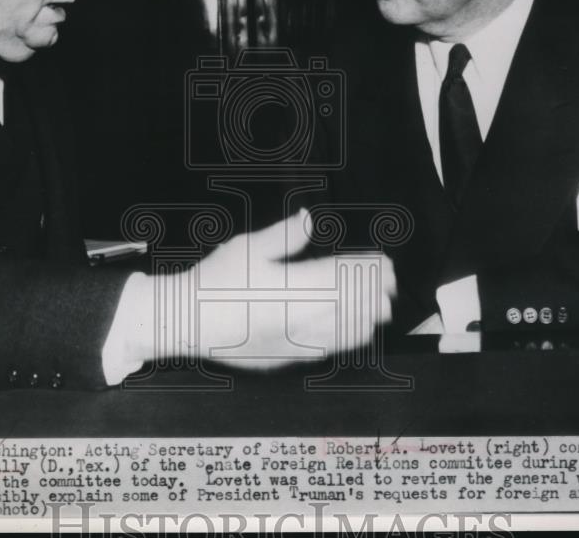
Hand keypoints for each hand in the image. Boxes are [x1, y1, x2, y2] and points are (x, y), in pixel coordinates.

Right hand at [186, 209, 396, 369]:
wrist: (186, 321)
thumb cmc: (213, 281)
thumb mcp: (246, 248)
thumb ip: (282, 236)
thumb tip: (309, 219)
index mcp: (288, 285)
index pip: (339, 276)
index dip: (366, 269)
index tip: (384, 263)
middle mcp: (294, 316)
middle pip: (347, 304)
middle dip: (372, 292)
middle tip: (392, 283)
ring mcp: (290, 341)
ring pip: (341, 331)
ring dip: (365, 317)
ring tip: (383, 308)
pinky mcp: (283, 359)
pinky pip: (325, 351)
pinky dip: (346, 340)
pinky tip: (357, 334)